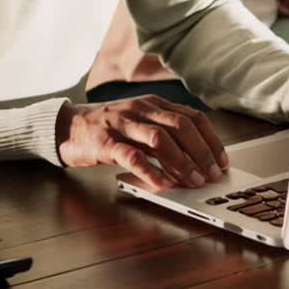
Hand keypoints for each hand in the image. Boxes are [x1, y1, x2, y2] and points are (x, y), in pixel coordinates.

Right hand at [55, 95, 227, 192]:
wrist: (67, 127)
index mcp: (153, 104)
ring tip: (192, 181)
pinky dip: (150, 172)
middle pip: (181, 126)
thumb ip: (164, 135)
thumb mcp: (140, 123)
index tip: (221, 161)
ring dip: (181, 162)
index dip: (211, 140)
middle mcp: (141, 109)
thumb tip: (196, 160)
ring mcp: (122, 124)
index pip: (192, 117)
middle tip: (211, 175)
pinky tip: (162, 185)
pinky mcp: (105, 142)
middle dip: (201, 152)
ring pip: (160, 138)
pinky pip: (132, 156)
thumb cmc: (108, 128)